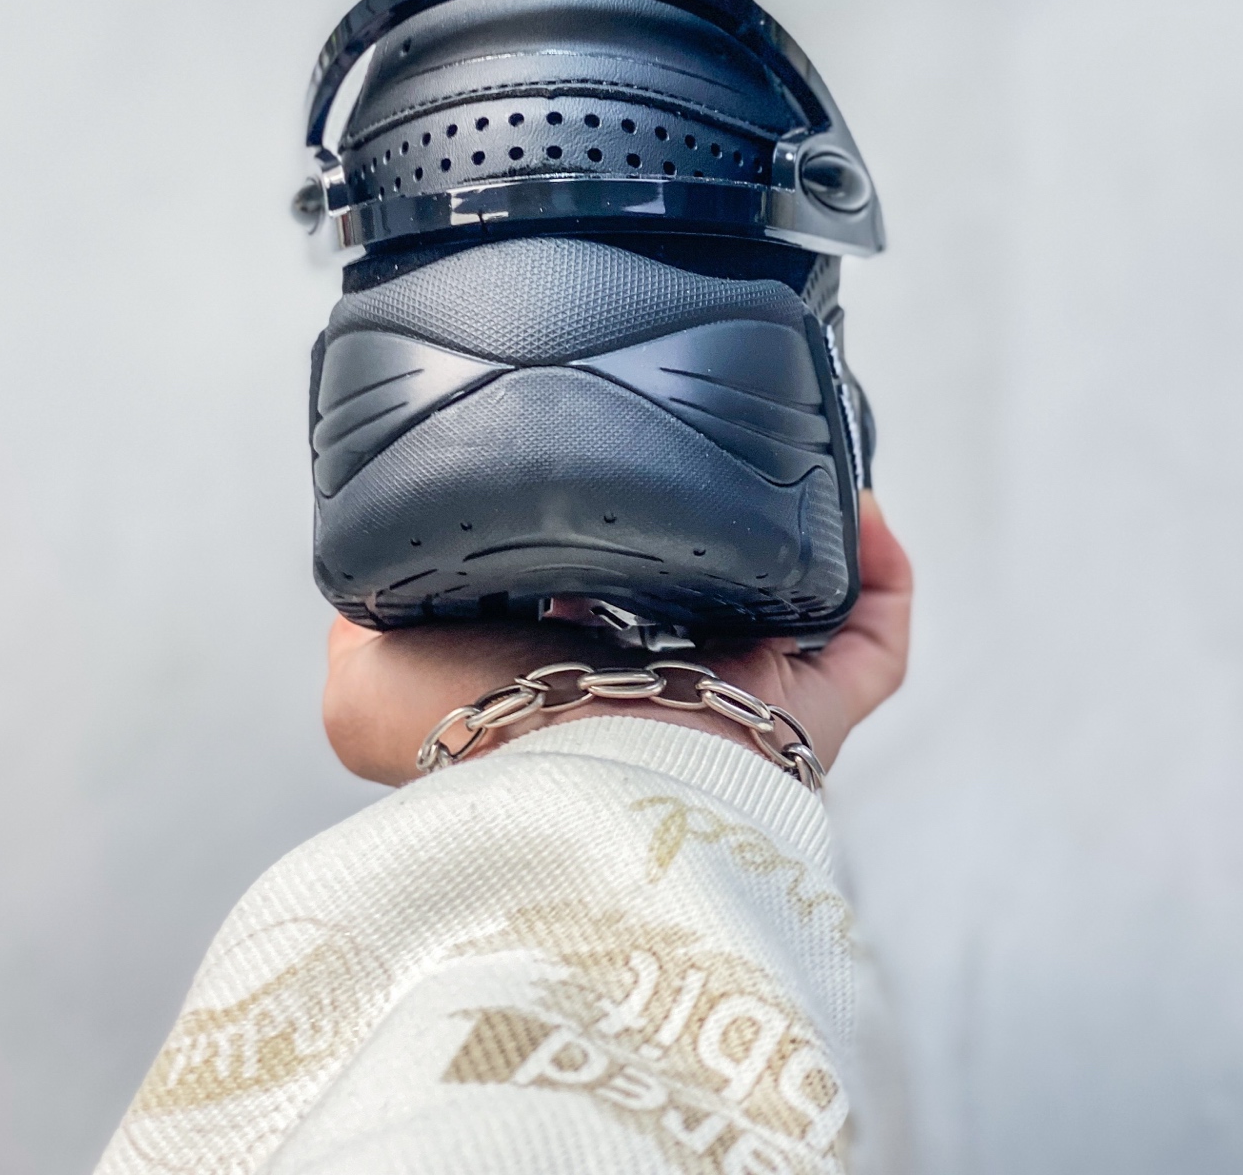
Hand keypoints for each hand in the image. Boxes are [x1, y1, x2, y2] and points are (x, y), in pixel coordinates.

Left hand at [323, 493, 911, 786]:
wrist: (564, 791)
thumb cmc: (473, 749)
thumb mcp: (371, 677)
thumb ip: (365, 616)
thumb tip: (370, 582)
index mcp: (574, 686)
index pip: (613, 604)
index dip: (620, 536)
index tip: (617, 464)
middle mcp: (667, 699)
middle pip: (720, 601)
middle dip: (726, 528)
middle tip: (722, 451)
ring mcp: (748, 710)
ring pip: (804, 613)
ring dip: (808, 533)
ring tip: (798, 451)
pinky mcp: (814, 718)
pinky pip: (873, 639)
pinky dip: (876, 568)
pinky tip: (855, 501)